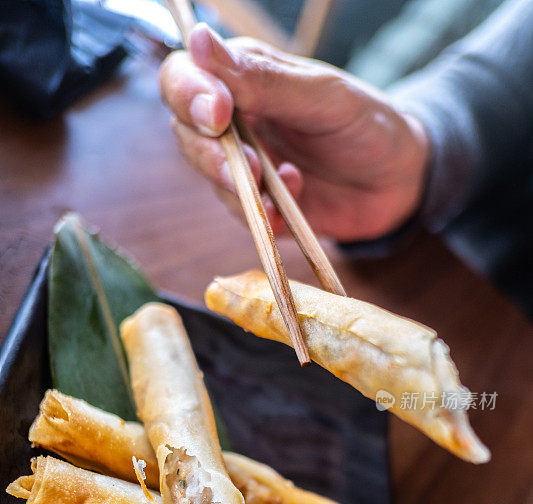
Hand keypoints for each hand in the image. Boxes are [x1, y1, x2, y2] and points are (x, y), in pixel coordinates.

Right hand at [159, 24, 429, 240]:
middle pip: (187, 133)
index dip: (189, 94)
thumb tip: (199, 40)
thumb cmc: (364, 124)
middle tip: (248, 164)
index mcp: (244, 79)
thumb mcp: (321, 96)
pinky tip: (290, 209)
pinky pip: (244, 215)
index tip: (218, 112)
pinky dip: (263, 216)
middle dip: (209, 152)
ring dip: (239, 185)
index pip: (184, 78)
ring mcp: (247, 167)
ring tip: (279, 183)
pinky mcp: (262, 208)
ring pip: (212, 177)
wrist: (400, 180)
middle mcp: (236, 123)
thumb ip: (262, 78)